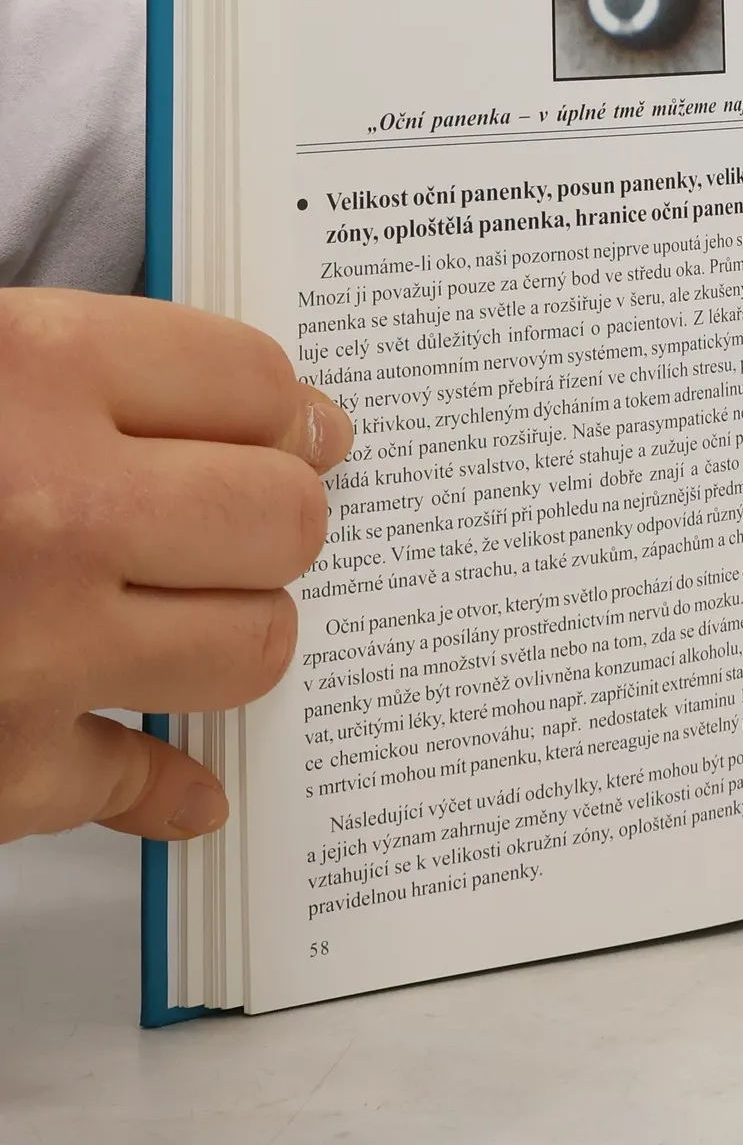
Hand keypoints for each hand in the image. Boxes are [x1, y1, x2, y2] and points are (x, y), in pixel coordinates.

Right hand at [0, 289, 351, 841]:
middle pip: (285, 515)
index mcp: (33, 375)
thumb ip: (86, 370)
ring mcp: (34, 651)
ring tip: (197, 609)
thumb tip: (273, 408)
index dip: (284, 407)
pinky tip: (183, 781)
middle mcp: (54, 510)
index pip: (253, 381)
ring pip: (254, 643)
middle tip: (255, 517)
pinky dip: (165, 786)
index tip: (299, 426)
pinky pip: (137, 780)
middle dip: (281, 516)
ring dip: (238, 627)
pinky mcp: (0, 768)